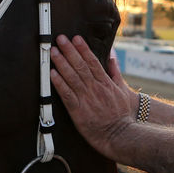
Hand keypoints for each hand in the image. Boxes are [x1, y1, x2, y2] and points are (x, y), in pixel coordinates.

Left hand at [50, 35, 137, 160]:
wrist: (120, 134)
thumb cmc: (122, 114)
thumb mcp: (122, 89)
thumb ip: (115, 72)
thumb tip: (112, 56)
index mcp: (105, 82)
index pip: (92, 61)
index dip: (83, 49)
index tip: (76, 38)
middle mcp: (95, 88)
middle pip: (80, 66)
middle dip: (69, 51)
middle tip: (60, 39)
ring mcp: (86, 98)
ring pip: (72, 77)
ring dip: (61, 63)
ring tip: (53, 52)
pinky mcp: (78, 111)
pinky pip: (66, 94)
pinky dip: (59, 83)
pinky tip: (52, 74)